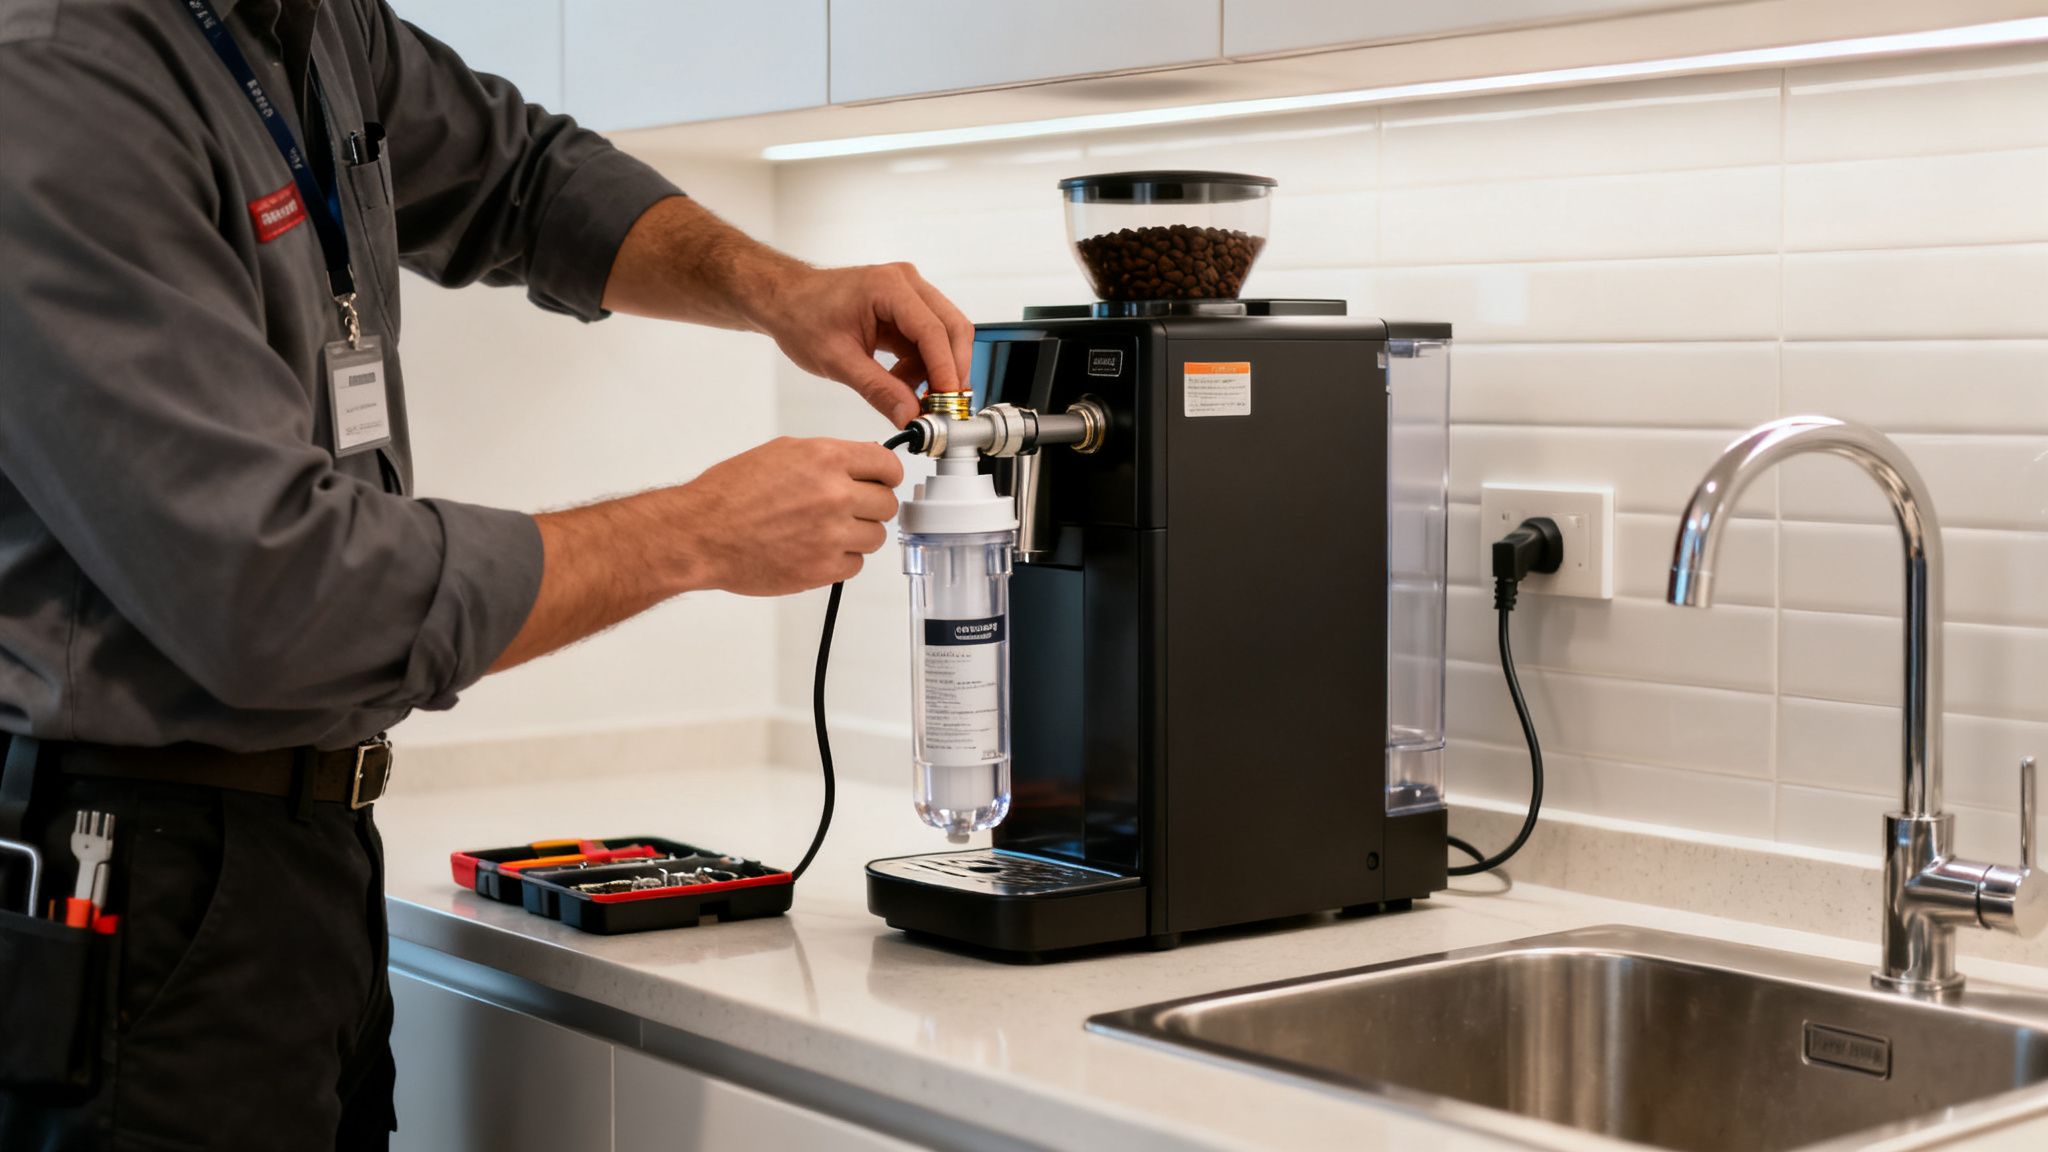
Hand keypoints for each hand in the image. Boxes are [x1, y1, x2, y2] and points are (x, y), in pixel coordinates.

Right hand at [667, 437, 903, 595]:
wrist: (701, 534)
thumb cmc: (731, 494)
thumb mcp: (783, 453)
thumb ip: (828, 458)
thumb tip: (860, 464)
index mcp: (826, 459)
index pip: (888, 467)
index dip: (886, 476)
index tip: (881, 482)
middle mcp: (835, 495)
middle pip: (886, 504)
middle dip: (870, 507)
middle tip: (848, 510)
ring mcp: (832, 535)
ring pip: (875, 537)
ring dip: (857, 535)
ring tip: (825, 531)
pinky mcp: (824, 569)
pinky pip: (856, 565)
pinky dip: (841, 560)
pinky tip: (815, 550)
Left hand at [754, 263, 974, 427]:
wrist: (785, 301)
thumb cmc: (801, 316)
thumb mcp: (838, 361)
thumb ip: (878, 390)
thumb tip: (909, 415)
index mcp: (888, 287)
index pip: (932, 331)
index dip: (945, 371)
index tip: (948, 403)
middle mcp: (905, 283)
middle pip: (952, 328)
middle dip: (952, 371)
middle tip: (945, 407)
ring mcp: (908, 293)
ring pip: (945, 335)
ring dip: (936, 371)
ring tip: (912, 398)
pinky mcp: (905, 308)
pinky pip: (928, 340)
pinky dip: (922, 367)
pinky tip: (901, 383)